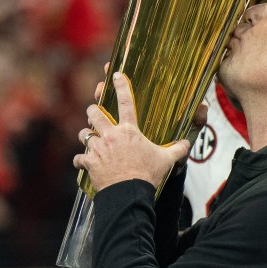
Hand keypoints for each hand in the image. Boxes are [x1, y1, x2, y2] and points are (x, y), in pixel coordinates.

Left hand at [73, 72, 190, 189]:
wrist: (129, 192)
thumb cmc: (147, 174)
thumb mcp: (165, 160)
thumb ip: (177, 149)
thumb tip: (187, 144)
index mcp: (129, 131)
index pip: (126, 102)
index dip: (121, 86)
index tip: (116, 75)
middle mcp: (110, 136)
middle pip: (94, 114)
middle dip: (92, 111)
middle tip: (94, 112)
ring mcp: (98, 149)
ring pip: (83, 134)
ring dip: (86, 136)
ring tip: (89, 139)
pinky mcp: (89, 163)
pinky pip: (79, 158)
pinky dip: (81, 161)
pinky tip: (83, 163)